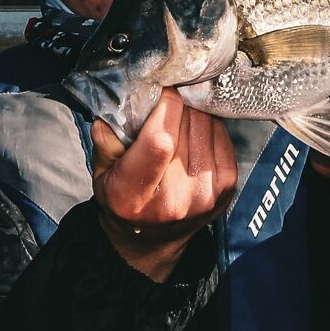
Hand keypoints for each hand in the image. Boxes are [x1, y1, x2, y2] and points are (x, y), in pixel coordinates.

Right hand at [90, 89, 236, 281]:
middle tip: (168, 100)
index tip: (162, 90)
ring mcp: (205, 195)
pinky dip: (209, 125)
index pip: (160, 141)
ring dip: (194, 113)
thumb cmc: (123, 200)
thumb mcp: (102, 174)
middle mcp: (175, 201)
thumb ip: (106, 140)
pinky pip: (221, 135)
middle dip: (179, 104)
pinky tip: (194, 131)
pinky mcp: (227, 187)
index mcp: (134, 197)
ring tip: (179, 117)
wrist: (152, 240)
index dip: (165, 107)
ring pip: (207, 126)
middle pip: (187, 128)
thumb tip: (118, 104)